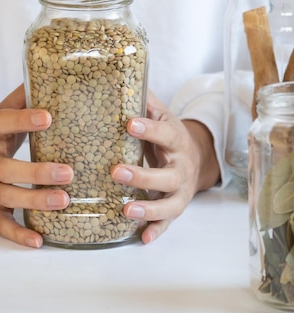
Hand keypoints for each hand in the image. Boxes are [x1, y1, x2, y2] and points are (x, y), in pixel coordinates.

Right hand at [0, 84, 72, 247]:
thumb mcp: (0, 114)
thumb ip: (22, 99)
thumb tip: (48, 72)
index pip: (4, 124)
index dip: (24, 120)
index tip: (48, 117)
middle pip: (8, 170)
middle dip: (38, 172)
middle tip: (68, 172)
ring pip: (8, 197)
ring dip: (35, 201)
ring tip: (64, 200)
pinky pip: (2, 225)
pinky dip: (19, 234)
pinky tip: (40, 240)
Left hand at [111, 90, 219, 243]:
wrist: (194, 155)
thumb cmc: (167, 133)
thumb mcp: (160, 113)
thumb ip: (143, 99)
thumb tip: (121, 73)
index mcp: (176, 139)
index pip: (165, 133)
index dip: (149, 129)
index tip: (129, 123)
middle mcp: (181, 167)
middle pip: (168, 175)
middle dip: (144, 175)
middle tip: (117, 171)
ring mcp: (180, 190)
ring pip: (171, 204)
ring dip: (150, 208)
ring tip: (126, 209)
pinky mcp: (175, 207)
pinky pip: (168, 223)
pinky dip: (157, 231)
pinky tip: (142, 239)